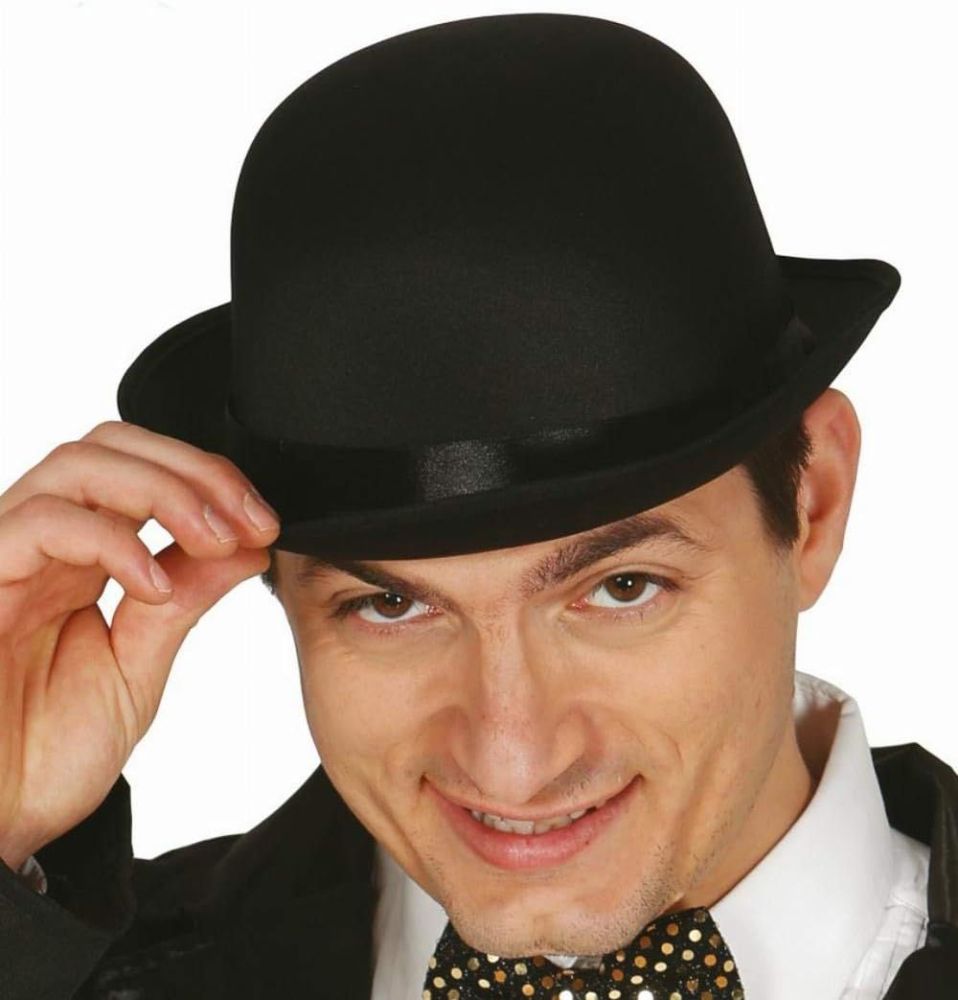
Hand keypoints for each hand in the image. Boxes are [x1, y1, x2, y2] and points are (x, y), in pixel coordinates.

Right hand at [0, 421, 279, 869]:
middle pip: (111, 446)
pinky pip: (38, 525)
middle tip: (250, 518)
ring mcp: (5, 559)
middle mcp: (41, 547)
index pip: (143, 471)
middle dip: (194, 469)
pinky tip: (154, 584)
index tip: (264, 521)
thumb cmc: (43, 754)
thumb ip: (184, 600)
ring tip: (214, 537)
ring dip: (162, 489)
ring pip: (77, 466)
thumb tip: (246, 547)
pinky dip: (110, 541)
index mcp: (80, 560)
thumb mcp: (137, 667)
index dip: (209, 480)